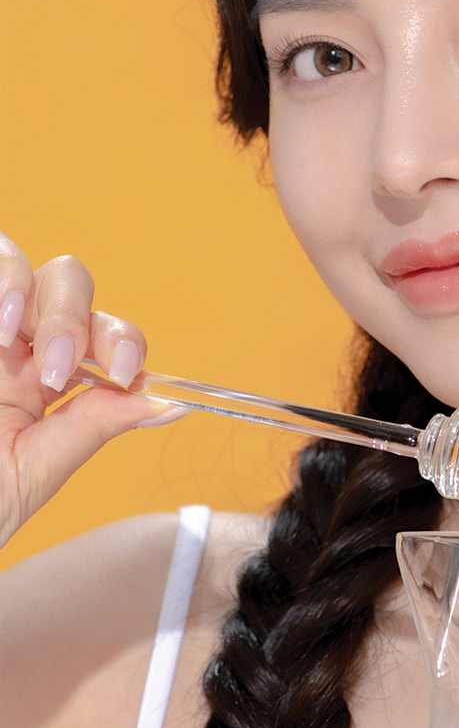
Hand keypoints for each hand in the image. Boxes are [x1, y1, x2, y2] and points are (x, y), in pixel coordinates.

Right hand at [0, 233, 184, 547]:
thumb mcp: (35, 468)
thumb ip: (97, 425)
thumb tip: (173, 401)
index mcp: (43, 380)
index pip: (104, 334)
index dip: (122, 343)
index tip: (124, 375)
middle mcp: (11, 344)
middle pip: (68, 283)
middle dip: (72, 317)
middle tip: (58, 368)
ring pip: (16, 259)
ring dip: (24, 288)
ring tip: (9, 333)